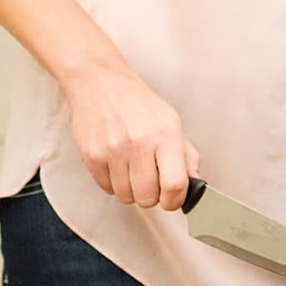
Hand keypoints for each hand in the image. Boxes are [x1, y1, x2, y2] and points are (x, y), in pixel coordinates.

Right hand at [63, 63, 198, 209]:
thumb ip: (186, 154)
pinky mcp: (91, 157)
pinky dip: (114, 184)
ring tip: (134, 169)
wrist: (101, 84)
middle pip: (148, 198)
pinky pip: (106, 189)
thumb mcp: (171, 121)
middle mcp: (139, 144)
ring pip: (126, 197)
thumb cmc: (138, 103)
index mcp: (166, 134)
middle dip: (152, 196)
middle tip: (152, 182)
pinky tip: (118, 164)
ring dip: (132, 190)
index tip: (174, 199)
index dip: (176, 200)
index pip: (175, 184)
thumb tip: (194, 182)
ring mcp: (113, 151)